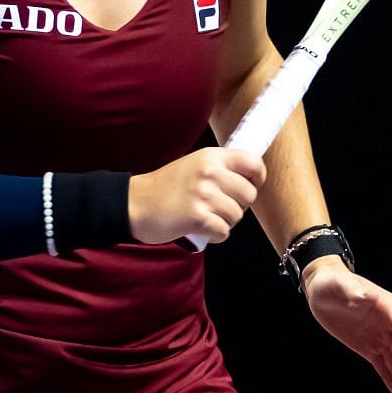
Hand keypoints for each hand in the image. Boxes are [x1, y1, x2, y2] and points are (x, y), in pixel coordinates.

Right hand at [127, 147, 263, 245]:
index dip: (257, 178)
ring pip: (237, 216)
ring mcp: (204, 195)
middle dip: (239, 206)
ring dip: (224, 222)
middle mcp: (210, 172)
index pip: (253, 163)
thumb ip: (220, 168)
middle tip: (219, 207)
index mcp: (211, 157)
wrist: (134, 204)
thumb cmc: (164, 188)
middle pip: (250, 195)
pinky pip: (224, 232)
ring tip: (205, 217)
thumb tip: (250, 179)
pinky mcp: (197, 218)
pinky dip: (215, 235)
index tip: (249, 186)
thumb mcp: (193, 165)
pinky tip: (201, 228)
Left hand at [302, 260, 391, 392]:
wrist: (323, 291)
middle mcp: (389, 323)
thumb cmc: (332, 283)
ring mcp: (381, 337)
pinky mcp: (371, 349)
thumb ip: (351, 289)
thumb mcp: (339, 284)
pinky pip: (384, 367)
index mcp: (386, 305)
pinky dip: (391, 382)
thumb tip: (362, 295)